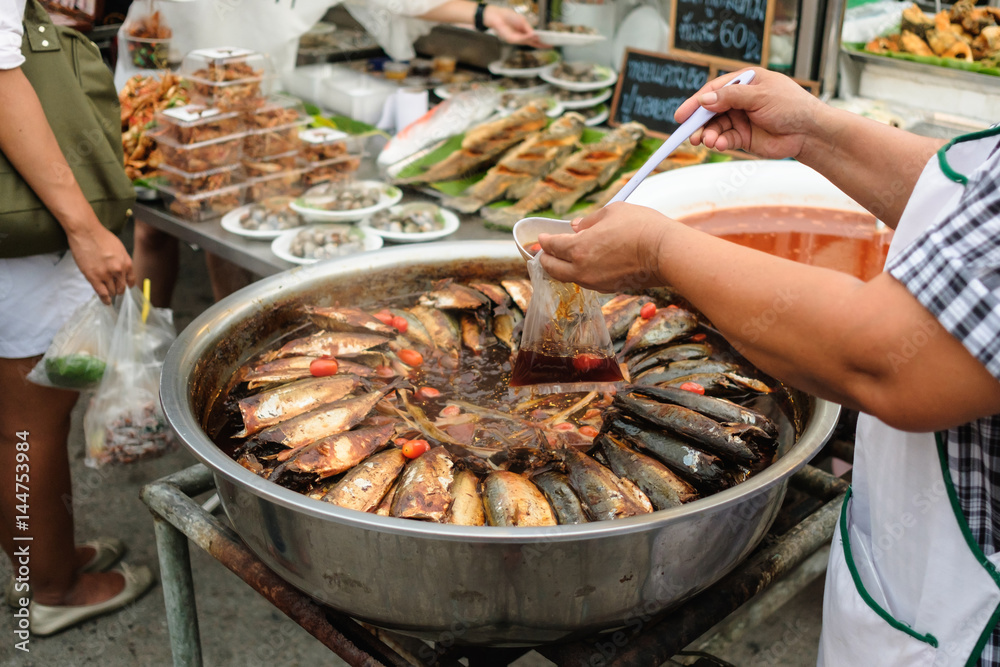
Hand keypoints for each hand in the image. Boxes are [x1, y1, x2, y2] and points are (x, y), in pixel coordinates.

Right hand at [66, 224, 134, 303]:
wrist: (86, 232)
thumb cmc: (101, 237)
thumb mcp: (119, 248)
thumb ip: (122, 260)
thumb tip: (122, 271)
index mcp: (127, 262)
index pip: (131, 280)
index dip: (128, 285)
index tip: (126, 288)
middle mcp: (119, 270)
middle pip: (122, 287)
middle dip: (119, 291)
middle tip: (116, 292)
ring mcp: (106, 275)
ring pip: (112, 291)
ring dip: (111, 294)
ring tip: (110, 296)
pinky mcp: (94, 278)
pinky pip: (102, 293)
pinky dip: (105, 299)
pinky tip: (107, 302)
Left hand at [484, 6, 549, 48]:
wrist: (497, 15)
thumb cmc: (508, 16)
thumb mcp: (522, 21)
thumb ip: (528, 29)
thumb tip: (536, 35)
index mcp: (524, 33)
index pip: (535, 39)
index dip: (543, 41)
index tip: (551, 43)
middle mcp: (521, 37)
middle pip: (533, 43)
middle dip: (541, 44)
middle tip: (550, 46)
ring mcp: (516, 39)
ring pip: (528, 41)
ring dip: (535, 40)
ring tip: (543, 39)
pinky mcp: (511, 39)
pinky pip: (521, 38)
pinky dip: (527, 37)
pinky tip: (533, 35)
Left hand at [537, 202, 672, 292]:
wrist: (666, 253)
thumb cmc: (641, 227)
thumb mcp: (613, 212)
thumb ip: (589, 220)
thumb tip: (575, 227)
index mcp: (578, 248)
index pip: (552, 246)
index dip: (544, 241)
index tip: (542, 237)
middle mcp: (582, 270)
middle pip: (553, 269)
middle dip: (546, 259)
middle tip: (545, 252)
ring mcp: (595, 282)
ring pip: (569, 278)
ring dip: (563, 268)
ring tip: (564, 258)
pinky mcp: (609, 289)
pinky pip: (587, 281)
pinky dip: (580, 273)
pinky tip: (586, 264)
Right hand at [678, 68, 822, 159]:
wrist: (809, 132)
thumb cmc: (791, 105)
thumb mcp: (759, 96)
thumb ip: (730, 97)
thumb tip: (704, 100)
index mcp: (745, 82)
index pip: (714, 90)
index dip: (696, 102)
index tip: (682, 115)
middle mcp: (740, 100)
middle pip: (711, 110)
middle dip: (699, 123)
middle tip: (690, 135)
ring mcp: (741, 119)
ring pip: (716, 126)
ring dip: (709, 135)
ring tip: (708, 142)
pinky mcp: (744, 137)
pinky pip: (725, 139)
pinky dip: (720, 142)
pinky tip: (719, 145)